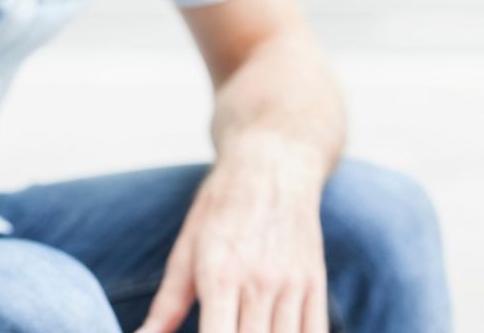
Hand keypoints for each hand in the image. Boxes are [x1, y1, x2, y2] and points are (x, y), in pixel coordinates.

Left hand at [136, 143, 329, 332]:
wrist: (271, 167)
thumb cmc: (220, 207)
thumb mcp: (185, 250)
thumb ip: (167, 303)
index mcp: (219, 276)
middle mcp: (259, 283)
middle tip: (223, 332)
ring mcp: (292, 286)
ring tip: (244, 330)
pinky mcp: (316, 284)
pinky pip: (317, 332)